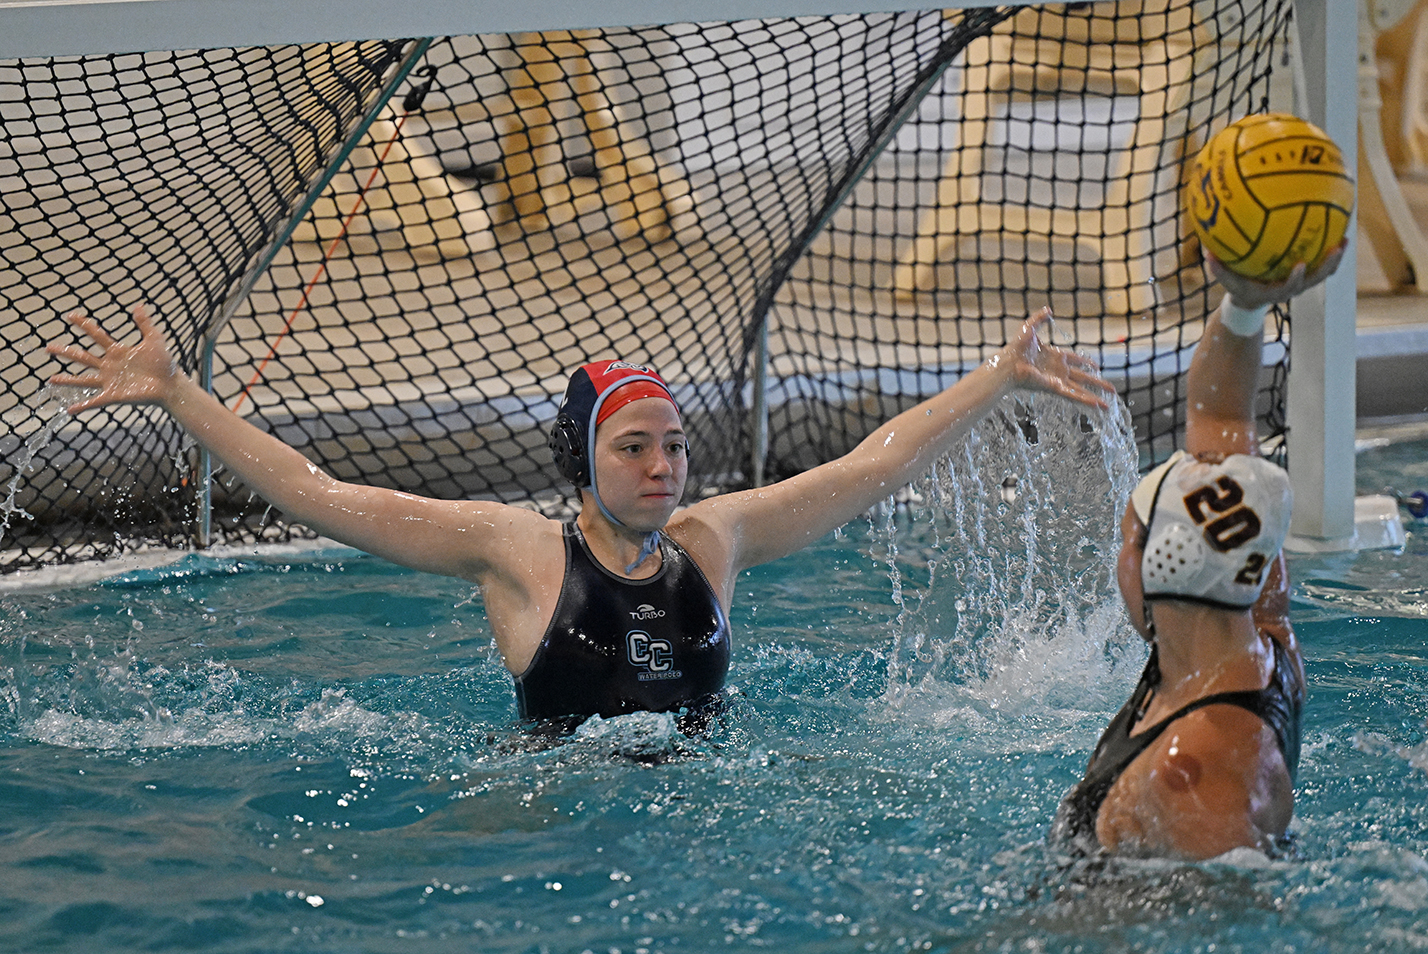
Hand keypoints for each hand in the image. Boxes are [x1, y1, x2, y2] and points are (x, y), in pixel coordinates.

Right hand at [45, 304, 181, 413]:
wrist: (171, 385)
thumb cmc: (164, 364)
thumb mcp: (154, 340)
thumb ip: (145, 324)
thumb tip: (138, 305)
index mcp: (117, 352)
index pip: (97, 335)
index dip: (84, 325)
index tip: (70, 316)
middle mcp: (109, 366)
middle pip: (83, 357)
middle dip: (65, 352)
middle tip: (48, 348)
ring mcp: (110, 381)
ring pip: (83, 379)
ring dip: (67, 380)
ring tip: (51, 379)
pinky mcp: (114, 395)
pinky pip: (95, 401)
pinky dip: (82, 406)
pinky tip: (69, 410)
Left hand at [998, 307, 1115, 409]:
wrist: (1008, 363)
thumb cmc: (1015, 348)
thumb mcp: (1030, 329)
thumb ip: (1040, 319)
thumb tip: (1049, 309)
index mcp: (1054, 357)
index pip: (1074, 360)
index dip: (1085, 362)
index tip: (1096, 366)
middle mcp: (1058, 370)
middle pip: (1082, 377)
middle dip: (1097, 382)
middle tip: (1111, 388)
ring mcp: (1057, 380)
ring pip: (1081, 389)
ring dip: (1095, 396)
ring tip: (1108, 404)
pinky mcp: (1055, 388)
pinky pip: (1073, 395)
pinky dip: (1086, 400)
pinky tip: (1098, 405)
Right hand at [1206, 240, 1346, 309]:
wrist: (1252, 299)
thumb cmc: (1239, 288)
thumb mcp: (1227, 281)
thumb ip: (1218, 270)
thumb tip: (1206, 253)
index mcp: (1278, 291)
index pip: (1290, 286)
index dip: (1296, 277)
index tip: (1300, 265)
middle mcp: (1295, 288)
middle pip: (1318, 278)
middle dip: (1328, 264)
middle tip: (1336, 247)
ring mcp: (1304, 282)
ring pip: (1325, 271)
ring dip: (1336, 257)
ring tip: (1345, 238)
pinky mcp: (1308, 274)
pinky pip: (1322, 261)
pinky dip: (1329, 249)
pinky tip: (1336, 229)